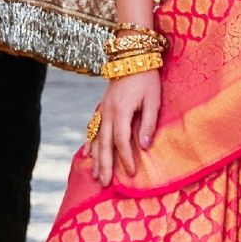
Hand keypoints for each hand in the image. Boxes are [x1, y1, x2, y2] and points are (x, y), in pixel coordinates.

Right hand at [85, 70, 160, 184]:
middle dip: (105, 165)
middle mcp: (107, 112)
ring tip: (96, 175)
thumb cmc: (147, 79)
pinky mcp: (102, 107)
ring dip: (96, 158)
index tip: (131, 173)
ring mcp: (102, 110)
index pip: (121, 141)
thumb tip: (144, 146)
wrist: (132, 57)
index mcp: (121, 111)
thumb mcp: (153, 100)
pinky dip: (89, 143)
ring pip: (96, 139)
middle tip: (105, 183)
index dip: (126, 158)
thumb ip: (148, 123)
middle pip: (104, 144)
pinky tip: (87, 154)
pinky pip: (93, 128)